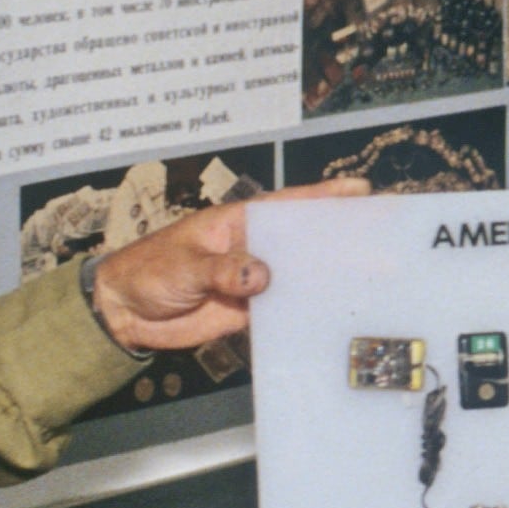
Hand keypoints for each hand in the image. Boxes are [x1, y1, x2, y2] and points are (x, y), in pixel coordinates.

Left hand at [89, 178, 363, 352]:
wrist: (125, 312)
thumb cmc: (148, 271)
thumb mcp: (183, 266)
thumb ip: (221, 270)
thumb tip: (261, 277)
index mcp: (238, 223)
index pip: (287, 205)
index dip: (323, 197)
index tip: (360, 191)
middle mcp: (253, 248)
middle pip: (304, 241)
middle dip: (341, 238)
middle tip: (384, 239)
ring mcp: (253, 280)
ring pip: (299, 276)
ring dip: (330, 278)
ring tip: (373, 280)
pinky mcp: (250, 311)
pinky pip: (284, 309)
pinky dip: (305, 312)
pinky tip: (333, 316)